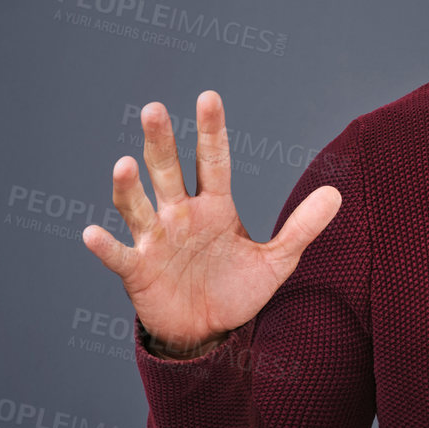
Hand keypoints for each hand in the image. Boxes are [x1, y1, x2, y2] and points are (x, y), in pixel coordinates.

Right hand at [81, 91, 342, 357]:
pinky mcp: (138, 270)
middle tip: (154, 108)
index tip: (208, 96)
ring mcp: (155, 240)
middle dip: (161, 141)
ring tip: (124, 164)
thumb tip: (336, 194)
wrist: (207, 331)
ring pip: (137, 206)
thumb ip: (302, 227)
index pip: (213, 160)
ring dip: (128, 187)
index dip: (211, 130)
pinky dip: (105, 246)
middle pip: (167, 171)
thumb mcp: (277, 261)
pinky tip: (92, 234)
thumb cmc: (237, 289)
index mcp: (214, 206)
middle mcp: (179, 214)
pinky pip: (119, 255)